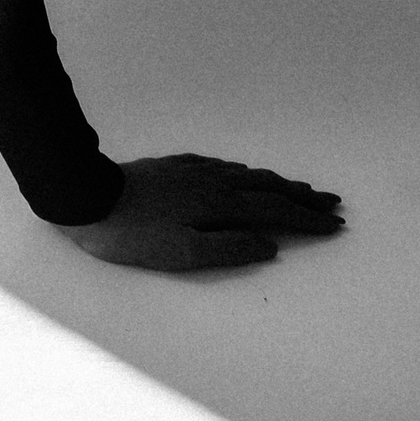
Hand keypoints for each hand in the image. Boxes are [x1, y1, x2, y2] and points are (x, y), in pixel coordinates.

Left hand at [61, 152, 343, 271]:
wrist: (84, 196)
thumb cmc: (132, 234)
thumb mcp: (183, 253)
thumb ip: (230, 248)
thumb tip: (271, 245)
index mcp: (219, 205)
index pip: (274, 211)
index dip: (306, 219)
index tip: (335, 225)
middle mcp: (211, 182)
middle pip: (266, 187)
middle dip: (300, 197)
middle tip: (330, 202)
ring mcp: (190, 171)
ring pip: (244, 175)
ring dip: (275, 182)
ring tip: (297, 187)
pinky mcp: (170, 168)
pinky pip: (219, 167)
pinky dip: (242, 172)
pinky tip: (241, 173)